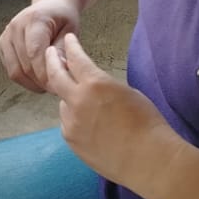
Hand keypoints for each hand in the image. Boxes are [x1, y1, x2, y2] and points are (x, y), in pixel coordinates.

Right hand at [0, 0, 81, 92]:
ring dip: (32, 83)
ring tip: (47, 85)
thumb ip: (64, 50)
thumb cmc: (62, 17)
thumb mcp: (70, 30)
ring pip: (15, 71)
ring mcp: (6, 36)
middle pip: (24, 65)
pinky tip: (38, 79)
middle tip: (57, 88)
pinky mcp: (2, 45)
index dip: (46, 73)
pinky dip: (25, 80)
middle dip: (41, 81)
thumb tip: (60, 70)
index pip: (34, 53)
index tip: (59, 84)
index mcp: (34, 19)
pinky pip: (11, 70)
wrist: (50, 6)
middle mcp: (15, 26)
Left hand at [44, 33, 174, 188]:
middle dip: (52, 61)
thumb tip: (91, 86)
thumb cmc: (147, 123)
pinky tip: (91, 126)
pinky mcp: (71, 141)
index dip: (71, 47)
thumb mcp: (126, 92)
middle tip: (51, 53)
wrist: (148, 158)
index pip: (76, 58)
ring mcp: (71, 122)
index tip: (68, 40)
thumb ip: (102, 85)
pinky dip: (74, 119)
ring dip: (69, 98)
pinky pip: (68, 124)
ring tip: (85, 103)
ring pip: (63, 104)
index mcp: (95, 84)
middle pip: (55, 76)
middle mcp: (77, 101)